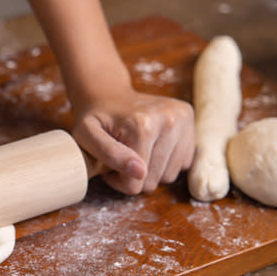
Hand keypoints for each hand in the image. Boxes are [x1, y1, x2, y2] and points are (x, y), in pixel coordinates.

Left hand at [72, 89, 194, 193]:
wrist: (108, 92)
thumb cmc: (95, 118)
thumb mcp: (86, 136)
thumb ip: (109, 154)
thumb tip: (139, 172)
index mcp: (142, 125)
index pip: (135, 183)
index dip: (117, 181)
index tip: (107, 167)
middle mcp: (168, 119)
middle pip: (153, 181)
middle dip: (134, 176)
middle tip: (120, 158)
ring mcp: (182, 118)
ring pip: (169, 175)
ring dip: (151, 170)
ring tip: (134, 152)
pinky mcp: (189, 119)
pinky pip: (183, 163)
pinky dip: (166, 161)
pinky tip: (151, 147)